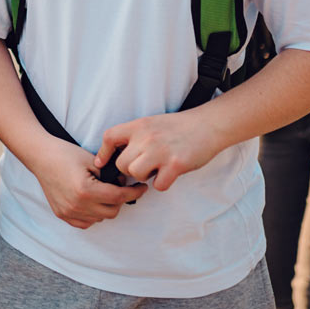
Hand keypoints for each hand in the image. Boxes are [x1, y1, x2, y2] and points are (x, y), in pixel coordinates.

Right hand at [29, 137, 145, 229]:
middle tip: (120, 187)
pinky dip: (93, 214)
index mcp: (85, 190)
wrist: (41, 156)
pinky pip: (86, 223)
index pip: (118, 197)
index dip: (133, 192)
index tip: (142, 188)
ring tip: (103, 192)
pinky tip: (92, 200)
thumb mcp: (91, 159)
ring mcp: (68, 212)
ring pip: (100, 219)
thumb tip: (124, 183)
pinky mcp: (62, 215)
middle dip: (120, 200)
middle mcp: (76, 205)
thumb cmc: (65, 153)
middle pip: (111, 212)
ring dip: (106, 207)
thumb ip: (110, 173)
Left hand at [95, 112, 223, 191]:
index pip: (110, 137)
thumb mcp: (152, 123)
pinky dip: (163, 183)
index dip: (103, 153)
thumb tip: (119, 156)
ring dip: (144, 177)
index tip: (102, 163)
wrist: (207, 125)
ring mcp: (160, 151)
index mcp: (139, 126)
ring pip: (136, 174)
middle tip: (144, 166)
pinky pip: (158, 185)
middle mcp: (147, 137)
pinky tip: (170, 174)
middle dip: (130, 169)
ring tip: (156, 169)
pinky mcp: (175, 165)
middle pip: (122, 163)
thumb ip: (136, 136)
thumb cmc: (179, 127)